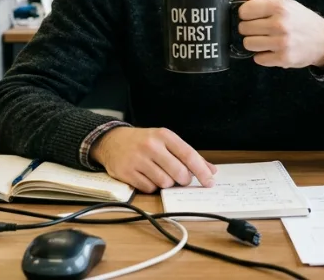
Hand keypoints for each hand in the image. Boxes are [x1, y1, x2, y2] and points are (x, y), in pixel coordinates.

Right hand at [90, 127, 217, 192]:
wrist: (112, 140)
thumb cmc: (144, 141)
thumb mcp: (166, 141)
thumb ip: (188, 155)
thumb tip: (211, 171)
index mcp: (164, 135)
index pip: (188, 155)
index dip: (201, 171)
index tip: (209, 182)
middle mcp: (151, 146)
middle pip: (178, 172)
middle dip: (183, 180)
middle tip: (181, 178)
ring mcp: (137, 159)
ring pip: (164, 182)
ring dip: (166, 183)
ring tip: (160, 174)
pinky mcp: (127, 172)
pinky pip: (149, 188)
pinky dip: (152, 187)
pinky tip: (147, 177)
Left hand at [233, 0, 323, 68]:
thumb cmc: (300, 19)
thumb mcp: (283, 2)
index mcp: (279, 7)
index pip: (244, 10)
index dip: (246, 14)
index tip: (253, 17)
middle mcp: (280, 24)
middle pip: (243, 28)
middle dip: (249, 29)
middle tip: (262, 29)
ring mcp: (282, 43)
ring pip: (248, 44)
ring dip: (254, 43)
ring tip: (266, 40)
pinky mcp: (284, 59)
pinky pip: (258, 59)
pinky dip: (263, 56)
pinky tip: (273, 50)